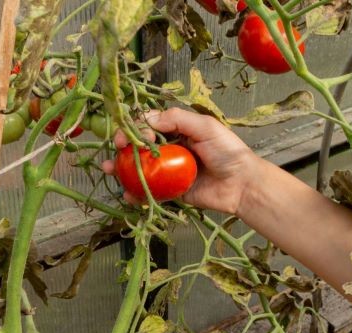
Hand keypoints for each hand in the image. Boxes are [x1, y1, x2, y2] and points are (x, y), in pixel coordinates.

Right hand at [102, 108, 258, 214]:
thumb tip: (147, 120)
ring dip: (121, 169)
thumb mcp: (205, 126)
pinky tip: (128, 195)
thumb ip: (177, 119)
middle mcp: (169, 150)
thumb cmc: (228, 152)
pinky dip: (136, 194)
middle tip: (117, 152)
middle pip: (138, 146)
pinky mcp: (171, 192)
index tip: (134, 137)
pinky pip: (149, 192)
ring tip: (110, 169)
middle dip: (122, 148)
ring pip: (138, 169)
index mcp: (176, 131)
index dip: (135, 128)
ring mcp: (168, 172)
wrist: (242, 184)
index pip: (147, 125)